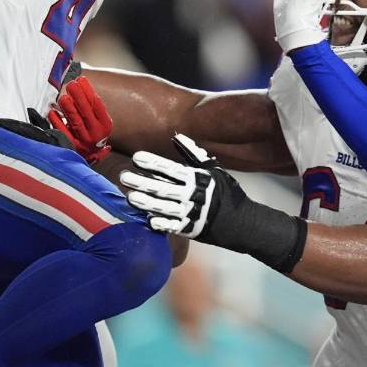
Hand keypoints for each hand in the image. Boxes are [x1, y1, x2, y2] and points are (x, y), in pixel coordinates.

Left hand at [48, 77, 112, 164]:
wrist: (90, 156)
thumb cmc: (92, 132)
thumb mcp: (98, 120)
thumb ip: (91, 106)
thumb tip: (80, 84)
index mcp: (105, 124)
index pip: (97, 104)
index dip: (89, 91)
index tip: (81, 79)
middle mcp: (96, 133)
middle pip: (87, 112)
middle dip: (79, 96)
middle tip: (71, 84)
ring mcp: (84, 140)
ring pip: (76, 121)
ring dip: (69, 108)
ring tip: (63, 97)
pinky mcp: (72, 146)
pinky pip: (63, 132)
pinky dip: (57, 122)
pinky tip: (52, 112)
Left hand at [120, 135, 305, 270]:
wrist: (242, 221)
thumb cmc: (226, 192)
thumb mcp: (213, 170)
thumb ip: (193, 155)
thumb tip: (177, 137)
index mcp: (197, 178)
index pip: (171, 168)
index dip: (153, 163)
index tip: (136, 157)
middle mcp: (193, 194)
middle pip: (163, 187)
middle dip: (142, 182)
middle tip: (123, 176)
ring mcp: (192, 213)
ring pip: (164, 207)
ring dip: (146, 202)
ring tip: (129, 197)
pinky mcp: (191, 229)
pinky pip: (173, 227)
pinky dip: (160, 224)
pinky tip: (146, 220)